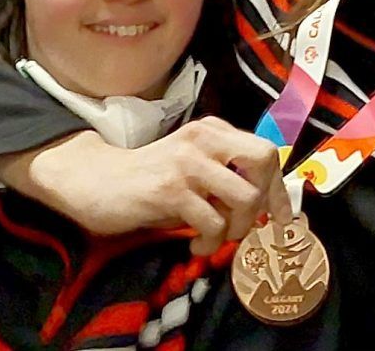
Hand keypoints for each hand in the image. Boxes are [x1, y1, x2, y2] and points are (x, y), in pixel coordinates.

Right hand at [0, 118, 290, 254]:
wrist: (96, 181)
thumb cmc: (148, 180)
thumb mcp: (192, 170)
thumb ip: (224, 178)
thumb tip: (268, 207)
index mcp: (211, 131)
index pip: (266, 152)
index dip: (278, 189)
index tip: (278, 218)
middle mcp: (203, 139)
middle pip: (264, 162)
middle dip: (263, 202)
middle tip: (242, 226)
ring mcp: (187, 163)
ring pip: (244, 197)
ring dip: (236, 228)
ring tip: (213, 237)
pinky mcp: (170, 189)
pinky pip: (213, 222)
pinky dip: (209, 242)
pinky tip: (193, 244)